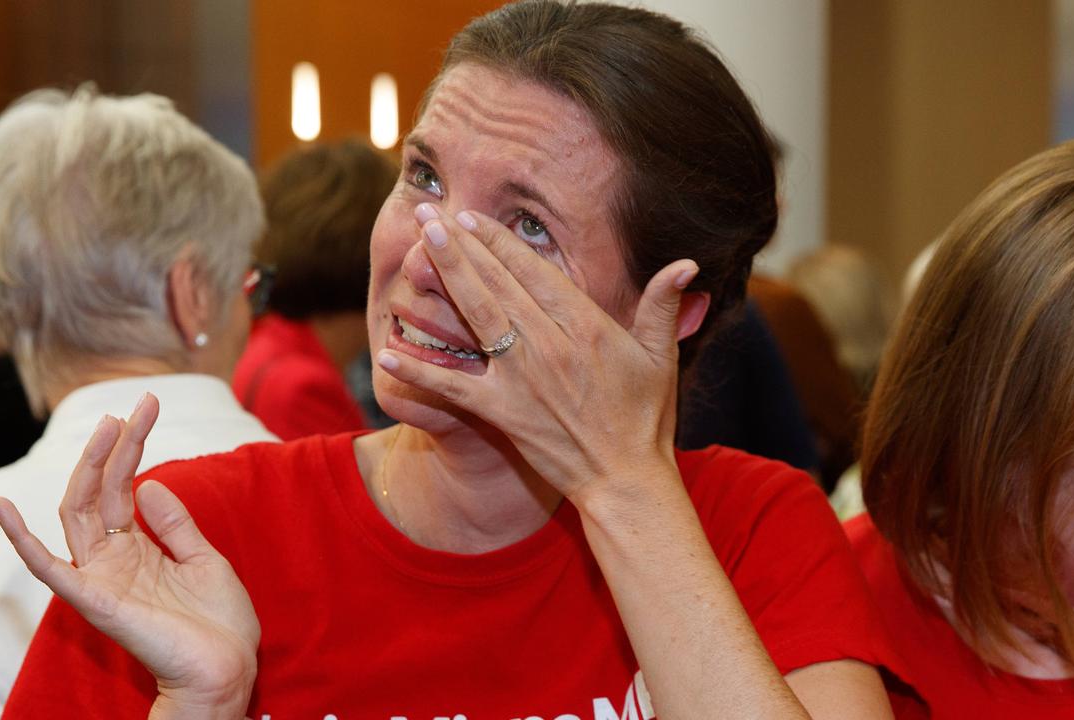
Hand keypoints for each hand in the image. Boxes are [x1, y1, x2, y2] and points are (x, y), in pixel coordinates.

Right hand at [0, 394, 258, 717]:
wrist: (228, 669)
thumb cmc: (218, 622)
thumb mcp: (204, 559)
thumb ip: (175, 523)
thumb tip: (150, 482)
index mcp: (137, 548)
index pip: (123, 486)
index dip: (133, 444)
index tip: (148, 403)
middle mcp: (112, 559)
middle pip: (98, 491)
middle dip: (113, 447)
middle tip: (131, 408)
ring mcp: (101, 578)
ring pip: (77, 513)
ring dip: (88, 469)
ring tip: (105, 428)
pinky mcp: (95, 601)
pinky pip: (48, 569)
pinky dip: (20, 540)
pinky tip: (1, 509)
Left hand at [376, 204, 699, 504]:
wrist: (626, 480)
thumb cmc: (645, 418)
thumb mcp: (661, 357)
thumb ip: (663, 306)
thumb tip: (688, 263)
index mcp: (586, 326)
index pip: (533, 271)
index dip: (498, 241)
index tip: (471, 217)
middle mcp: (550, 344)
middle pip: (498, 283)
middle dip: (461, 245)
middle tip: (430, 216)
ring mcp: (523, 378)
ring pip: (477, 316)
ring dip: (446, 278)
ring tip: (418, 248)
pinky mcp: (503, 412)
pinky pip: (453, 386)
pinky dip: (419, 370)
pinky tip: (385, 352)